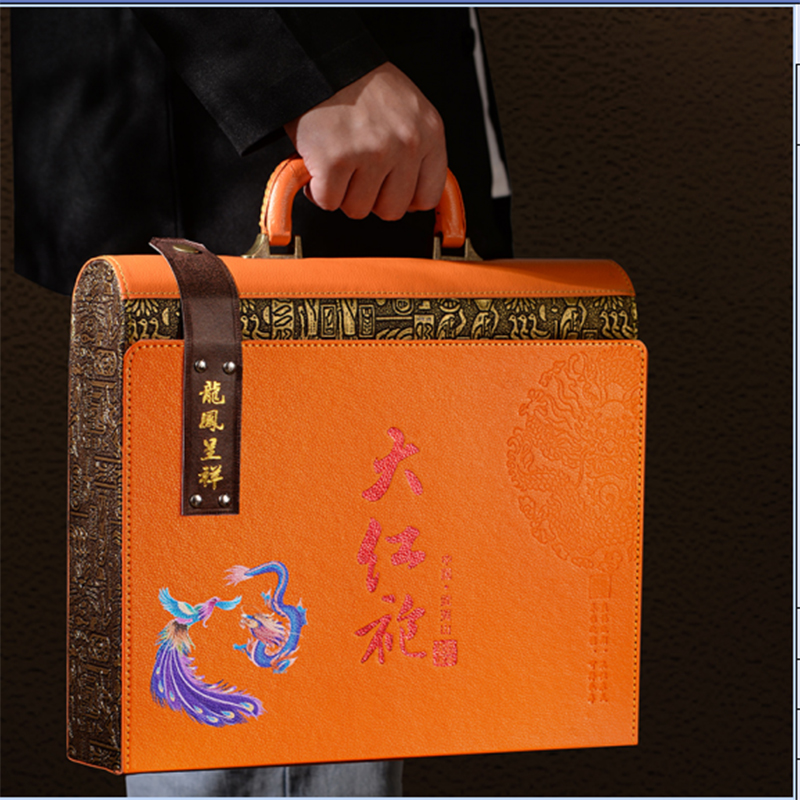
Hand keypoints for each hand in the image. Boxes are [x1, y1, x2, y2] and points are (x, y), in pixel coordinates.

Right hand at [284, 63, 446, 220]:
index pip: (427, 196)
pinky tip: (321, 166)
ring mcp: (371, 154)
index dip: (404, 199)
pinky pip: (329, 201)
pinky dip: (318, 190)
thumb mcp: (408, 111)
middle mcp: (404, 145)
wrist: (321, 60)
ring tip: (339, 162)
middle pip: (391, 210)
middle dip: (371, 198)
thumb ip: (416, 151)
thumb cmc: (360, 86)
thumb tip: (414, 197)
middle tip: (358, 173)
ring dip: (343, 192)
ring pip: (358, 209)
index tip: (390, 192)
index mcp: (428, 133)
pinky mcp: (335, 162)